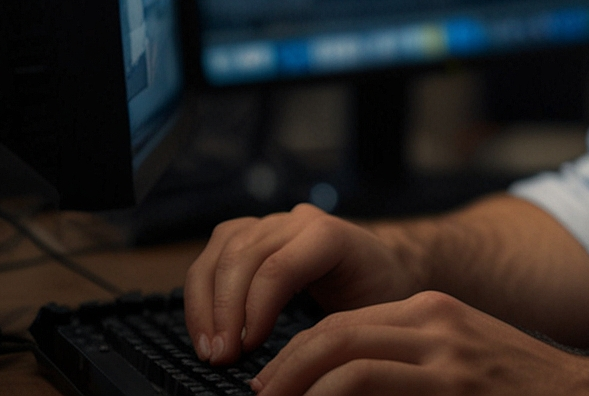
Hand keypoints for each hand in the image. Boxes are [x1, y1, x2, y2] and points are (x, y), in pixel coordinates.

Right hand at [185, 204, 421, 364]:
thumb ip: (335, 330)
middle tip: (220, 358)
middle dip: (224, 311)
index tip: (246, 349)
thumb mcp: (371, 314)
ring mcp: (274, 223)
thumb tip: (298, 366)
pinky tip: (205, 328)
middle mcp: (300, 221)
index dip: (255, 309)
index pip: (280, 266)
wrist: (387, 266)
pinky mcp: (254, 233)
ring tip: (208, 349)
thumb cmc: (379, 294)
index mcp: (333, 235)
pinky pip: (214, 252)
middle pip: (243, 255)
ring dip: (205, 304)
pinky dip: (201, 292)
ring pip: (222, 251)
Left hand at [249, 293, 588, 395]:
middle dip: (285, 368)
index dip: (298, 355)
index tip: (272, 387)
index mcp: (432, 312)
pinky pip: (368, 382)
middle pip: (335, 333)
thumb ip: (412, 366)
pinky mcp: (452, 380)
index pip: (347, 324)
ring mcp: (444, 350)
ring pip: (345, 354)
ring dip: (296, 384)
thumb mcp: (461, 363)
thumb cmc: (518, 391)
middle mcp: (434, 319)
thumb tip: (347, 386)